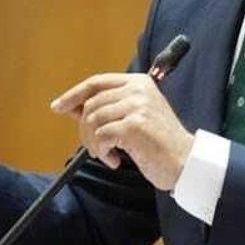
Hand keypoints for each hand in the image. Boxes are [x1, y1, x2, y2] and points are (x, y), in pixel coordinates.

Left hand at [51, 73, 194, 189]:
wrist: (186, 162)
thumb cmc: (159, 143)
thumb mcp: (133, 118)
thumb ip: (107, 109)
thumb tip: (70, 106)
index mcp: (138, 83)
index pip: (96, 82)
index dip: (74, 94)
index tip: (58, 106)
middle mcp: (138, 90)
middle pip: (91, 104)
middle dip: (85, 130)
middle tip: (96, 148)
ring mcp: (137, 106)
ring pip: (93, 120)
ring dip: (94, 143)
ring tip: (108, 155)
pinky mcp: (135, 125)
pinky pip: (101, 136)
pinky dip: (103, 152)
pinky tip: (116, 160)